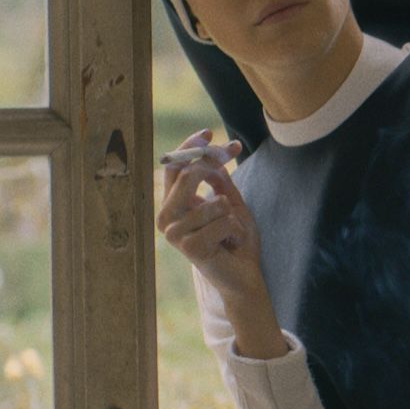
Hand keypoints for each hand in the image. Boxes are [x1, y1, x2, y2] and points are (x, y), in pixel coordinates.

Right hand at [157, 129, 262, 302]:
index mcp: (172, 205)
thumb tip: (214, 156)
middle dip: (213, 168)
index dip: (190, 147)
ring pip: (214, 202)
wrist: (243, 276)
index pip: (173, 167)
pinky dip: (236, 230)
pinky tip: (230, 243)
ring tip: (230, 231)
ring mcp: (175, 234)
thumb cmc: (234, 239)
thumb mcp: (230, 202)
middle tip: (231, 176)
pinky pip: (223, 222)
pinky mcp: (190, 248)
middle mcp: (166, 218)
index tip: (209, 132)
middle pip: (187, 176)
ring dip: (232, 214)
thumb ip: (220, 180)